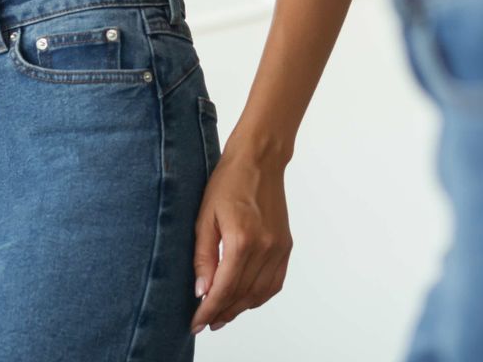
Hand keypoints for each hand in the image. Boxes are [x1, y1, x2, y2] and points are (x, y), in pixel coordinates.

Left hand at [190, 148, 291, 334]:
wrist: (260, 160)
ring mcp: (279, 248)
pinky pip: (275, 283)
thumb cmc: (228, 182)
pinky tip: (245, 299)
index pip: (224, 288)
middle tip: (206, 322)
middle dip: (222, 313)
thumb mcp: (205, 217)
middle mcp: (265, 248)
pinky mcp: (286, 246)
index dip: (208, 310)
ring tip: (222, 315)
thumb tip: (202, 291)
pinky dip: (259, 297)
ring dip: (240, 308)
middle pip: (242, 295)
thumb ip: (203, 257)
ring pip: (259, 294)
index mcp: (242, 240)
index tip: (196, 323)